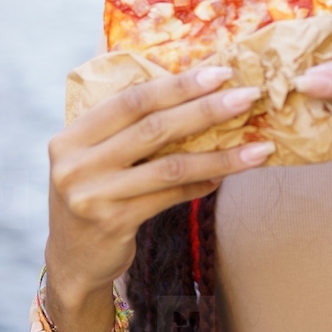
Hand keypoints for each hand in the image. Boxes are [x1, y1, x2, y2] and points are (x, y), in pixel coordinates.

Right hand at [43, 65, 275, 324]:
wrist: (74, 259)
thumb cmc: (96, 192)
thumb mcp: (96, 153)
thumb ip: (125, 120)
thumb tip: (184, 76)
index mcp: (73, 135)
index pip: (132, 99)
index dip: (178, 84)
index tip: (220, 73)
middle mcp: (75, 163)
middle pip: (153, 127)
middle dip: (206, 109)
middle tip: (248, 97)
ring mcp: (92, 195)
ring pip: (170, 166)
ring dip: (220, 156)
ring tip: (258, 148)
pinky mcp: (114, 222)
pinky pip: (171, 196)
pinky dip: (202, 184)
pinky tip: (227, 177)